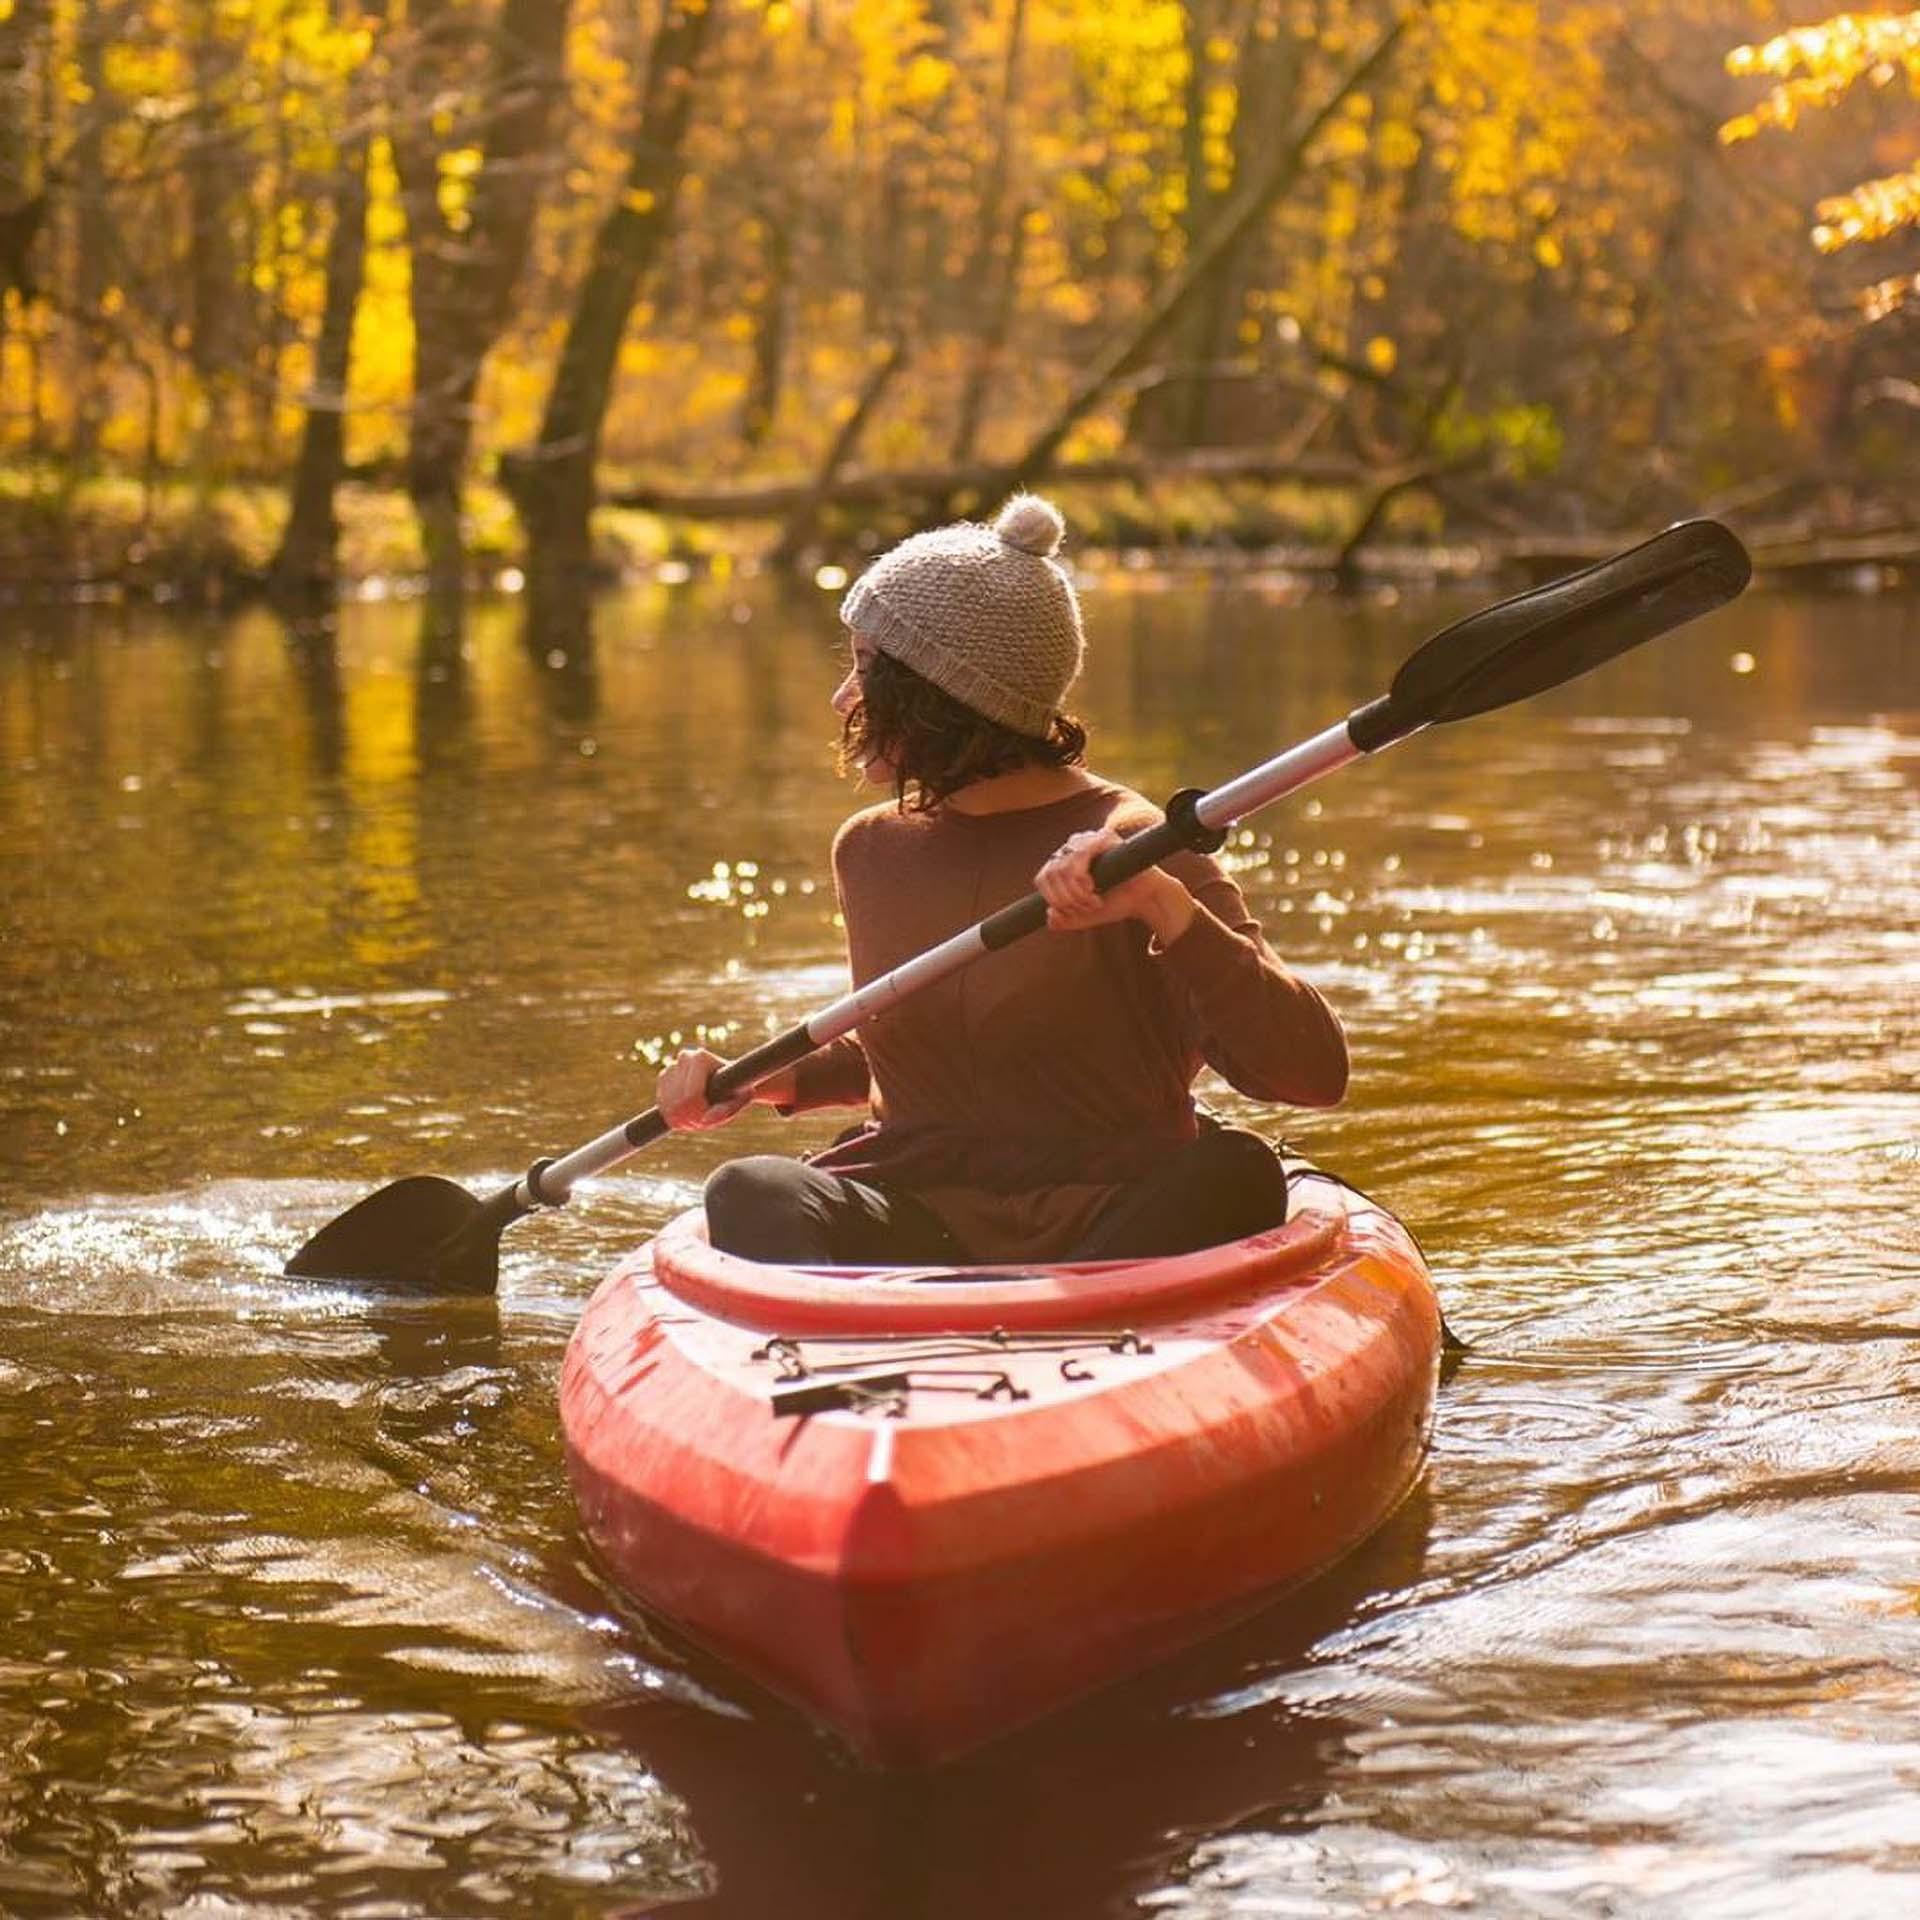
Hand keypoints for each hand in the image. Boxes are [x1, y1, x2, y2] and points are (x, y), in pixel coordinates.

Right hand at [656, 1046, 752, 1131]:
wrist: (727, 1081)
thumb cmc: (738, 1089)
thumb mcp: (740, 1100)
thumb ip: (726, 1110)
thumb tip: (705, 1121)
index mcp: (700, 1058)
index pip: (691, 1096)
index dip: (700, 1113)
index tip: (713, 1116)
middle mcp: (683, 1058)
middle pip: (679, 1103)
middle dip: (692, 1118)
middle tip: (707, 1122)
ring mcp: (671, 1067)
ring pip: (668, 1108)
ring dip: (684, 1121)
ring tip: (700, 1119)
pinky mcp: (663, 1079)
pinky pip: (662, 1108)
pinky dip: (674, 1119)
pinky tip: (689, 1117)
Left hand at [1035, 828, 1195, 944]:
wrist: (1145, 900)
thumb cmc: (1115, 903)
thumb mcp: (1085, 916)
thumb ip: (1066, 919)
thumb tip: (1050, 915)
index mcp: (1065, 863)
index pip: (1042, 878)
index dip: (1053, 899)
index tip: (1071, 912)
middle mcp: (1073, 848)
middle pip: (1051, 874)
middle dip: (1066, 899)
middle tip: (1087, 907)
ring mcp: (1088, 840)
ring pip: (1063, 867)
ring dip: (1076, 893)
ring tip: (1094, 901)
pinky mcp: (1104, 837)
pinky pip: (1079, 855)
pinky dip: (1082, 878)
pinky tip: (1094, 888)